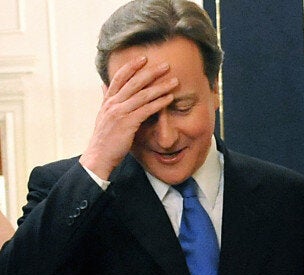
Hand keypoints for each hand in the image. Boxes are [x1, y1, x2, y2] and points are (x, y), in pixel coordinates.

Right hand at [79, 56, 178, 179]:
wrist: (98, 156)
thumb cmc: (104, 138)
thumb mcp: (103, 115)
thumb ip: (106, 99)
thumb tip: (103, 85)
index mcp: (108, 100)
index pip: (119, 77)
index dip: (131, 66)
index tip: (143, 58)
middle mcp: (113, 103)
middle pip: (134, 82)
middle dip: (151, 72)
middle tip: (166, 65)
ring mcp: (120, 112)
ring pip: (143, 95)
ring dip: (160, 86)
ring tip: (174, 81)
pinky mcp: (127, 123)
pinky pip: (146, 109)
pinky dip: (159, 103)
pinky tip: (170, 98)